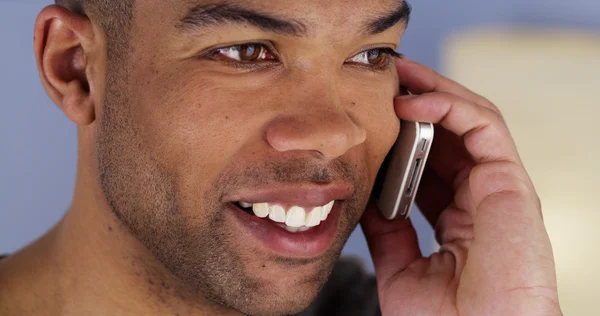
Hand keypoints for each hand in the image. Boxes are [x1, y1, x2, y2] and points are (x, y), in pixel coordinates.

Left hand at [360, 58, 561, 315]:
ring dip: (435, 91)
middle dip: (419, 101)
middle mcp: (481, 197)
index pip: (432, 162)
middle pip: (452, 134)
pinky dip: (451, 106)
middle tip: (384, 80)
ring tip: (398, 76)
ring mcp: (498, 188)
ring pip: (471, 120)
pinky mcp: (510, 183)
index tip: (372, 115)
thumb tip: (367, 201)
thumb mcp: (401, 269)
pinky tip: (415, 102)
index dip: (405, 135)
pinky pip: (484, 128)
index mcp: (460, 218)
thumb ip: (389, 233)